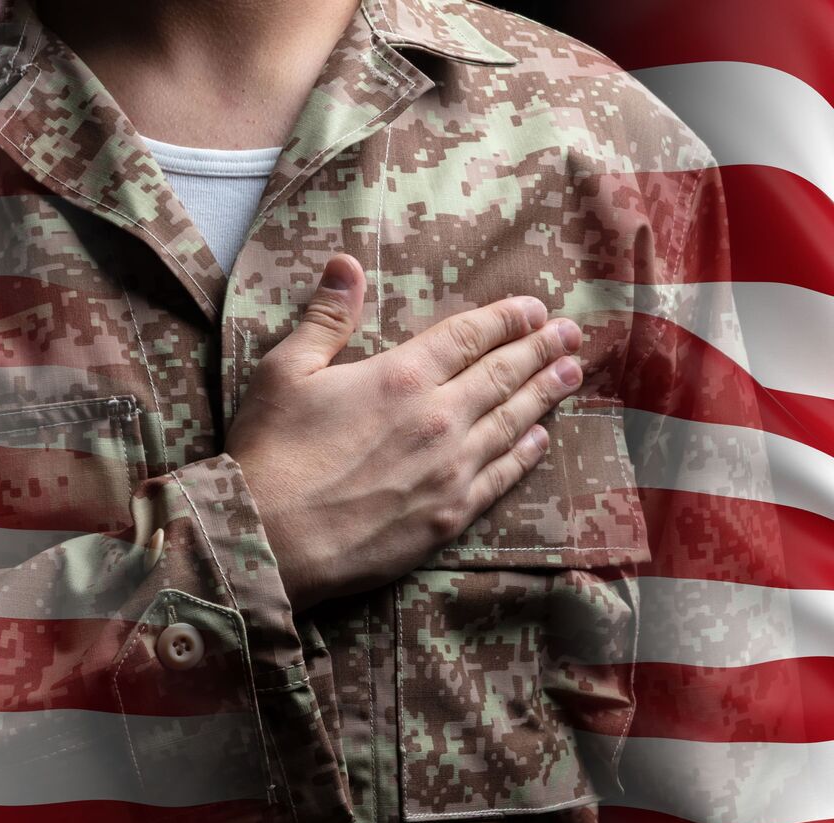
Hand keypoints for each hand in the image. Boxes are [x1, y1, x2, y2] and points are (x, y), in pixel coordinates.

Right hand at [227, 253, 584, 608]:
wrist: (270, 539)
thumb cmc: (269, 452)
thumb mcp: (283, 371)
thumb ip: (325, 317)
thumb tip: (345, 263)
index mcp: (400, 376)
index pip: (468, 336)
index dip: (506, 319)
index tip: (534, 309)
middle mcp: (438, 418)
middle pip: (503, 374)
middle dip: (541, 349)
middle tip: (570, 334)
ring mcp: (450, 469)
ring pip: (512, 421)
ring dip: (545, 393)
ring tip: (572, 372)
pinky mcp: (449, 515)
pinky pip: (502, 475)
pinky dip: (526, 453)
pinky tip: (540, 438)